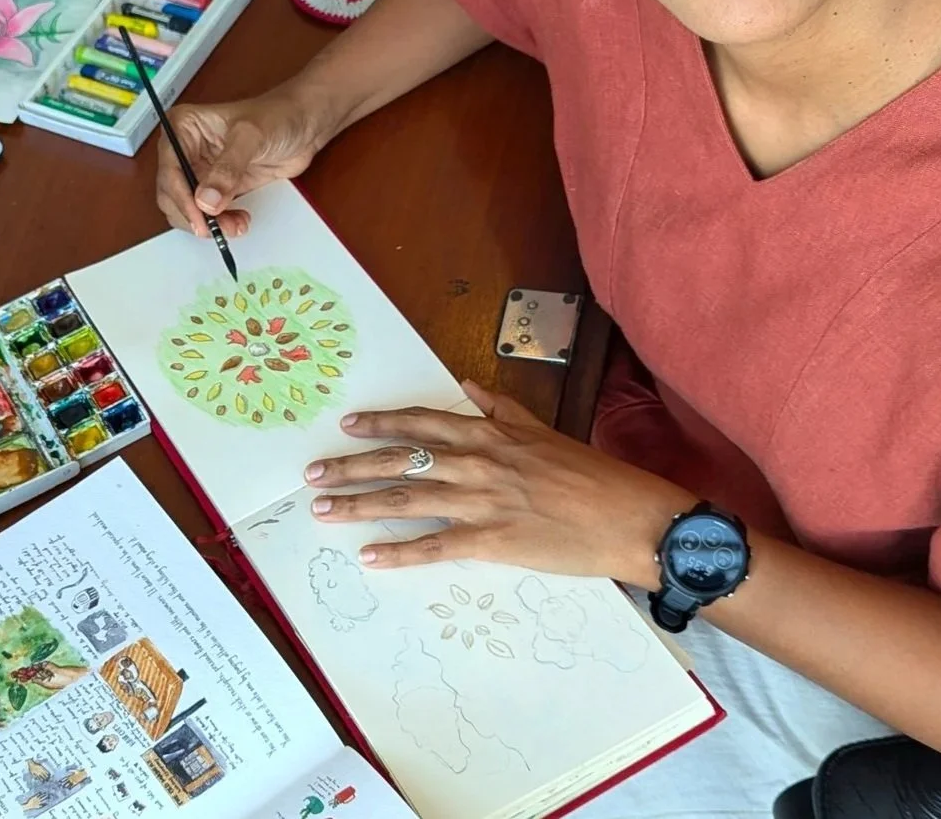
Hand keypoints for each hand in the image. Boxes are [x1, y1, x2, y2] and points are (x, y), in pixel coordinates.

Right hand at [154, 89, 332, 237]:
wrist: (306, 124)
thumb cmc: (279, 115)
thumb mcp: (251, 136)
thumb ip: (228, 168)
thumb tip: (206, 200)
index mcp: (183, 127)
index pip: (170, 168)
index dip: (181, 196)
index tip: (199, 216)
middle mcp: (186, 149)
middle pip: (172, 192)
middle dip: (193, 213)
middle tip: (216, 227)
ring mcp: (202, 170)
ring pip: (188, 207)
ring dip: (206, 222)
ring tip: (234, 224)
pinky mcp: (219, 187)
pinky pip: (208, 213)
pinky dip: (218, 222)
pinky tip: (237, 221)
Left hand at [303, 380, 696, 583]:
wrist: (628, 516)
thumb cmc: (591, 475)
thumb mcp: (543, 431)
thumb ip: (502, 409)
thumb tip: (470, 383)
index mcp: (490, 434)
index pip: (422, 422)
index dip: (381, 423)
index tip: (347, 424)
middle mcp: (477, 463)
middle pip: (400, 459)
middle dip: (351, 466)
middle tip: (312, 474)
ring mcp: (481, 502)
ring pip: (406, 498)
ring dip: (359, 505)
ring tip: (323, 512)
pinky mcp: (491, 542)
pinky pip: (434, 546)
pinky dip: (399, 552)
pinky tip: (370, 557)